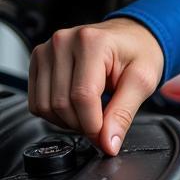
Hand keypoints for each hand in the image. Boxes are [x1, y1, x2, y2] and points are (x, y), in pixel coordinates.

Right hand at [28, 17, 164, 155]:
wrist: (132, 37)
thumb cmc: (140, 52)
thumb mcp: (143, 81)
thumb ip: (124, 113)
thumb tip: (107, 143)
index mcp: (92, 42)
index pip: (82, 96)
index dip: (93, 125)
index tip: (106, 138)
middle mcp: (63, 42)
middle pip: (61, 103)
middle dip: (82, 125)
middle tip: (103, 125)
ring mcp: (47, 50)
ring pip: (44, 105)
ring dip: (67, 121)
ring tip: (91, 113)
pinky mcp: (38, 61)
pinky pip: (36, 101)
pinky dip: (55, 113)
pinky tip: (76, 107)